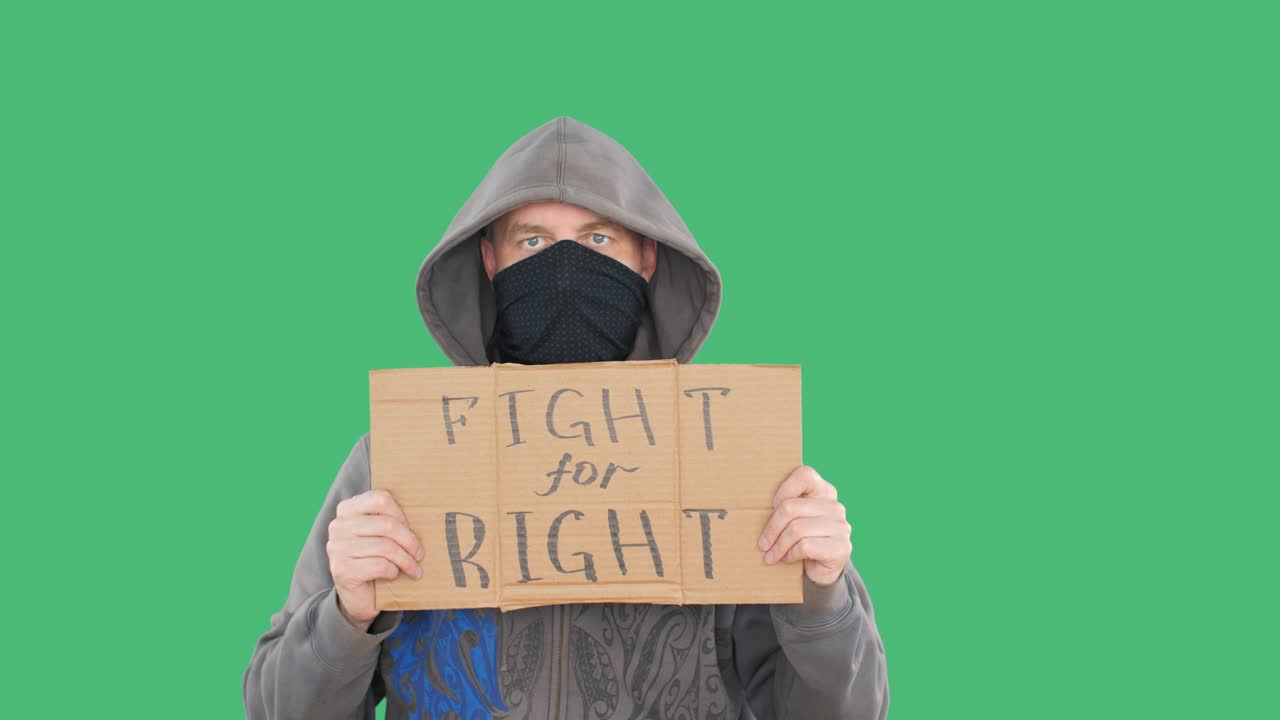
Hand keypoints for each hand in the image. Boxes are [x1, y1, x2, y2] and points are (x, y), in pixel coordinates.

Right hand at [327, 489, 424, 630]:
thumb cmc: (373, 559)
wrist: (357, 596)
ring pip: (385, 546)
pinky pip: (380, 565)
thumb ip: (390, 520)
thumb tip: (422, 514)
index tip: (410, 528)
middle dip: (409, 541)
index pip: (380, 499)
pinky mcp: (341, 569)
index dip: (401, 514)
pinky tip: (394, 575)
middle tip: (420, 554)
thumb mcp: (380, 535)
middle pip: (387, 524)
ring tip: (414, 569)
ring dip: (406, 560)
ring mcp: (337, 547)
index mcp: (347, 509)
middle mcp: (338, 526)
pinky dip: (393, 571)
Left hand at [757, 466, 852, 586]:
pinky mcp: (841, 547)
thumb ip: (784, 506)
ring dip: (779, 545)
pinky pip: (805, 546)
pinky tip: (787, 559)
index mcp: (824, 491)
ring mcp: (841, 526)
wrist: (822, 571)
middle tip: (763, 543)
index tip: (772, 507)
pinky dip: (791, 555)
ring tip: (771, 555)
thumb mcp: (793, 519)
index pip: (804, 475)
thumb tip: (748, 506)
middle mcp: (835, 506)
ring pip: (796, 529)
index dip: (783, 491)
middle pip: (791, 507)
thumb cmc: (801, 540)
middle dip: (772, 528)